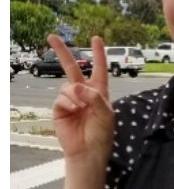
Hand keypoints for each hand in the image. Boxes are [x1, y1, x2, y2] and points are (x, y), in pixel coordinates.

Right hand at [48, 34, 113, 164]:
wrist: (88, 151)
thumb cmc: (101, 134)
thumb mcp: (106, 114)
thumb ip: (95, 97)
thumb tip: (77, 86)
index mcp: (99, 93)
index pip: (99, 70)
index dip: (99, 54)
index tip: (96, 39)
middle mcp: (84, 94)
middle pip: (72, 68)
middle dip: (63, 53)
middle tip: (52, 37)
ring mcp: (70, 100)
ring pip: (67, 86)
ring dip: (75, 96)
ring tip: (81, 110)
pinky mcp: (60, 108)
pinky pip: (61, 98)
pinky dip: (68, 103)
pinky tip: (74, 112)